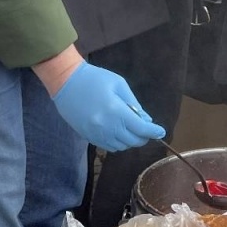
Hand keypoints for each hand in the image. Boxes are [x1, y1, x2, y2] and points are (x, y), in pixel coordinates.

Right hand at [49, 62, 163, 151]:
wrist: (66, 82)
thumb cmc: (94, 79)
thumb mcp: (119, 84)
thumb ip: (133, 103)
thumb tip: (145, 120)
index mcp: (116, 112)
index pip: (141, 129)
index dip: (153, 132)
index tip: (161, 132)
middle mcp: (107, 127)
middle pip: (132, 141)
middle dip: (143, 137)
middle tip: (146, 129)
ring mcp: (96, 134)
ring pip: (121, 146)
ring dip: (130, 140)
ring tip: (131, 129)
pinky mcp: (88, 137)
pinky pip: (109, 147)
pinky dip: (118, 143)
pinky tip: (119, 132)